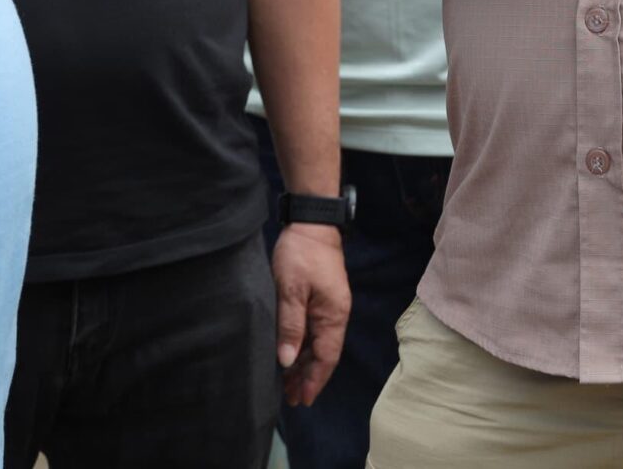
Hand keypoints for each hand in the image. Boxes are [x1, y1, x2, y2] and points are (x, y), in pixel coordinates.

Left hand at [271, 223, 349, 406]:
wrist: (311, 222)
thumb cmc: (301, 254)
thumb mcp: (290, 290)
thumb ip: (290, 326)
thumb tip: (287, 361)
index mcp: (333, 314)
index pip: (326, 357)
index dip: (314, 380)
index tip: (302, 400)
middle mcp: (335, 314)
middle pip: (323, 354)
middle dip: (308, 377)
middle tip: (290, 399)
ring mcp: (329, 306)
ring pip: (318, 344)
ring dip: (304, 364)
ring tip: (288, 384)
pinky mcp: (321, 299)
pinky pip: (314, 331)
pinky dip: (303, 347)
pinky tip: (291, 355)